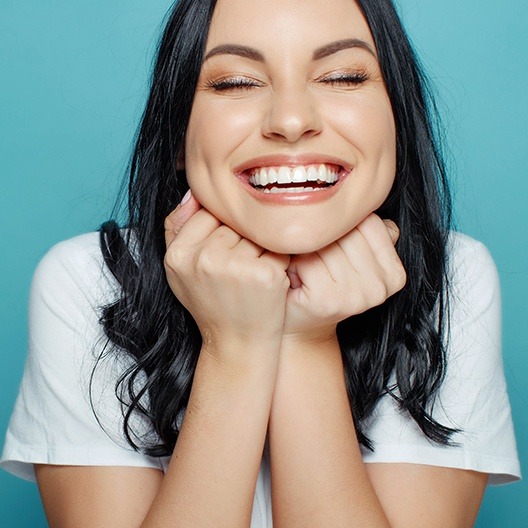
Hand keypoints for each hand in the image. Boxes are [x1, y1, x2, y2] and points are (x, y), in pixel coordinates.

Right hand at [164, 191, 290, 354]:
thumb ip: (177, 227)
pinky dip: (278, 260)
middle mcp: (204, 258)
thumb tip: (193, 191)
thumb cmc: (211, 303)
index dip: (221, 231)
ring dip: (260, 248)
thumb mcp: (180, 269)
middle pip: (234, 221)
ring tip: (250, 275)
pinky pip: (277, 247)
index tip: (224, 253)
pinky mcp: (265, 275)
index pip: (207, 212)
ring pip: (256, 232)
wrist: (236, 344)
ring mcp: (236, 266)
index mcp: (179, 254)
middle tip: (237, 270)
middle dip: (241, 239)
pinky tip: (267, 280)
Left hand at [284, 213, 405, 341]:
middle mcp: (382, 287)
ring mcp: (359, 296)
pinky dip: (294, 262)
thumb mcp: (351, 257)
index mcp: (395, 273)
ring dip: (305, 249)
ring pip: (326, 244)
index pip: (368, 222)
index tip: (330, 244)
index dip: (340, 227)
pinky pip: (308, 259)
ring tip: (302, 265)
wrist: (299, 324)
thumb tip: (371, 199)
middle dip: (322, 237)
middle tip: (310, 255)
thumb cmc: (320, 284)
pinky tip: (295, 275)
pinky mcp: (331, 300)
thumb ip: (366, 232)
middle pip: (346, 232)